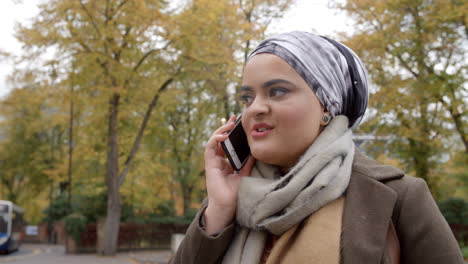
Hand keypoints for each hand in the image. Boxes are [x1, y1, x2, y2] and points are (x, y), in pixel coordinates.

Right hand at [203, 115, 254, 233]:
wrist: (227, 206)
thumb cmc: (235, 194)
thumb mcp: (244, 174)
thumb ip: (247, 163)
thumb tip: (255, 151)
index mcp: (226, 163)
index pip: (227, 144)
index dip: (232, 133)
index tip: (239, 123)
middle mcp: (218, 161)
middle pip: (220, 140)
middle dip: (226, 127)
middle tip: (234, 118)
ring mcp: (213, 162)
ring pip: (214, 141)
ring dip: (221, 131)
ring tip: (230, 124)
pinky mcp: (209, 164)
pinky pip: (210, 148)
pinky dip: (215, 140)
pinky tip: (223, 136)